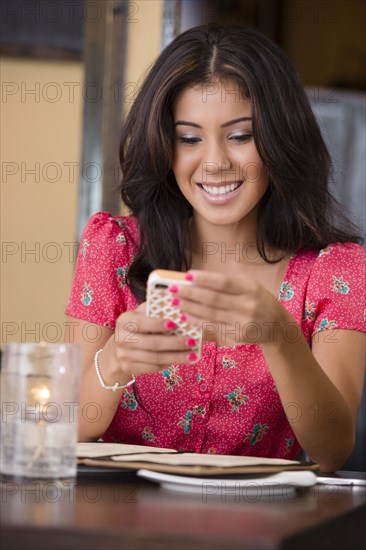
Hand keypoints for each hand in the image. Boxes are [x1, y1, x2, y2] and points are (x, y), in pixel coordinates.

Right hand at [112, 303, 197, 375]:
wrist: (120, 346)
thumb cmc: (139, 326)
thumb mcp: (143, 314)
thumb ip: (156, 310)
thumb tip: (179, 310)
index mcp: (124, 320)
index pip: (140, 322)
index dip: (157, 324)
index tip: (174, 324)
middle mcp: (121, 338)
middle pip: (150, 343)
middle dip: (174, 343)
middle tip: (191, 342)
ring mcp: (123, 355)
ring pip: (154, 358)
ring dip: (175, 356)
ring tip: (191, 355)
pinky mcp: (128, 367)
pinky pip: (152, 368)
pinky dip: (168, 363)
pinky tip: (180, 359)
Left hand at [172, 271, 292, 345]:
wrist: (277, 326)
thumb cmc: (257, 300)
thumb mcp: (250, 285)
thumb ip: (228, 281)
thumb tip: (198, 278)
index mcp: (250, 288)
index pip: (224, 282)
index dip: (205, 279)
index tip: (187, 276)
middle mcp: (248, 304)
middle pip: (213, 299)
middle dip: (190, 294)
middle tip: (173, 289)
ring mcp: (243, 321)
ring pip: (210, 314)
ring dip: (190, 308)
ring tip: (175, 302)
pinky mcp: (238, 335)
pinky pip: (213, 327)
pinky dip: (197, 321)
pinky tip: (186, 316)